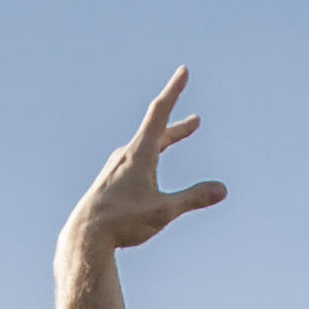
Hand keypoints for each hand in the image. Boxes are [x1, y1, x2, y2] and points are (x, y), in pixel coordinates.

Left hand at [65, 67, 224, 259]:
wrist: (85, 236)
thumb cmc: (123, 221)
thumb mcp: (163, 210)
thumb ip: (193, 198)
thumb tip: (222, 190)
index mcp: (140, 153)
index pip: (160, 112)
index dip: (174, 90)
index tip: (183, 71)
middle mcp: (126, 154)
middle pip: (157, 132)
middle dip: (178, 127)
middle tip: (195, 121)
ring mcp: (116, 166)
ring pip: (146, 146)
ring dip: (165, 140)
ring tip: (175, 138)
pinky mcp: (110, 179)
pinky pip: (135, 160)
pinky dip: (151, 155)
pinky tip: (149, 170)